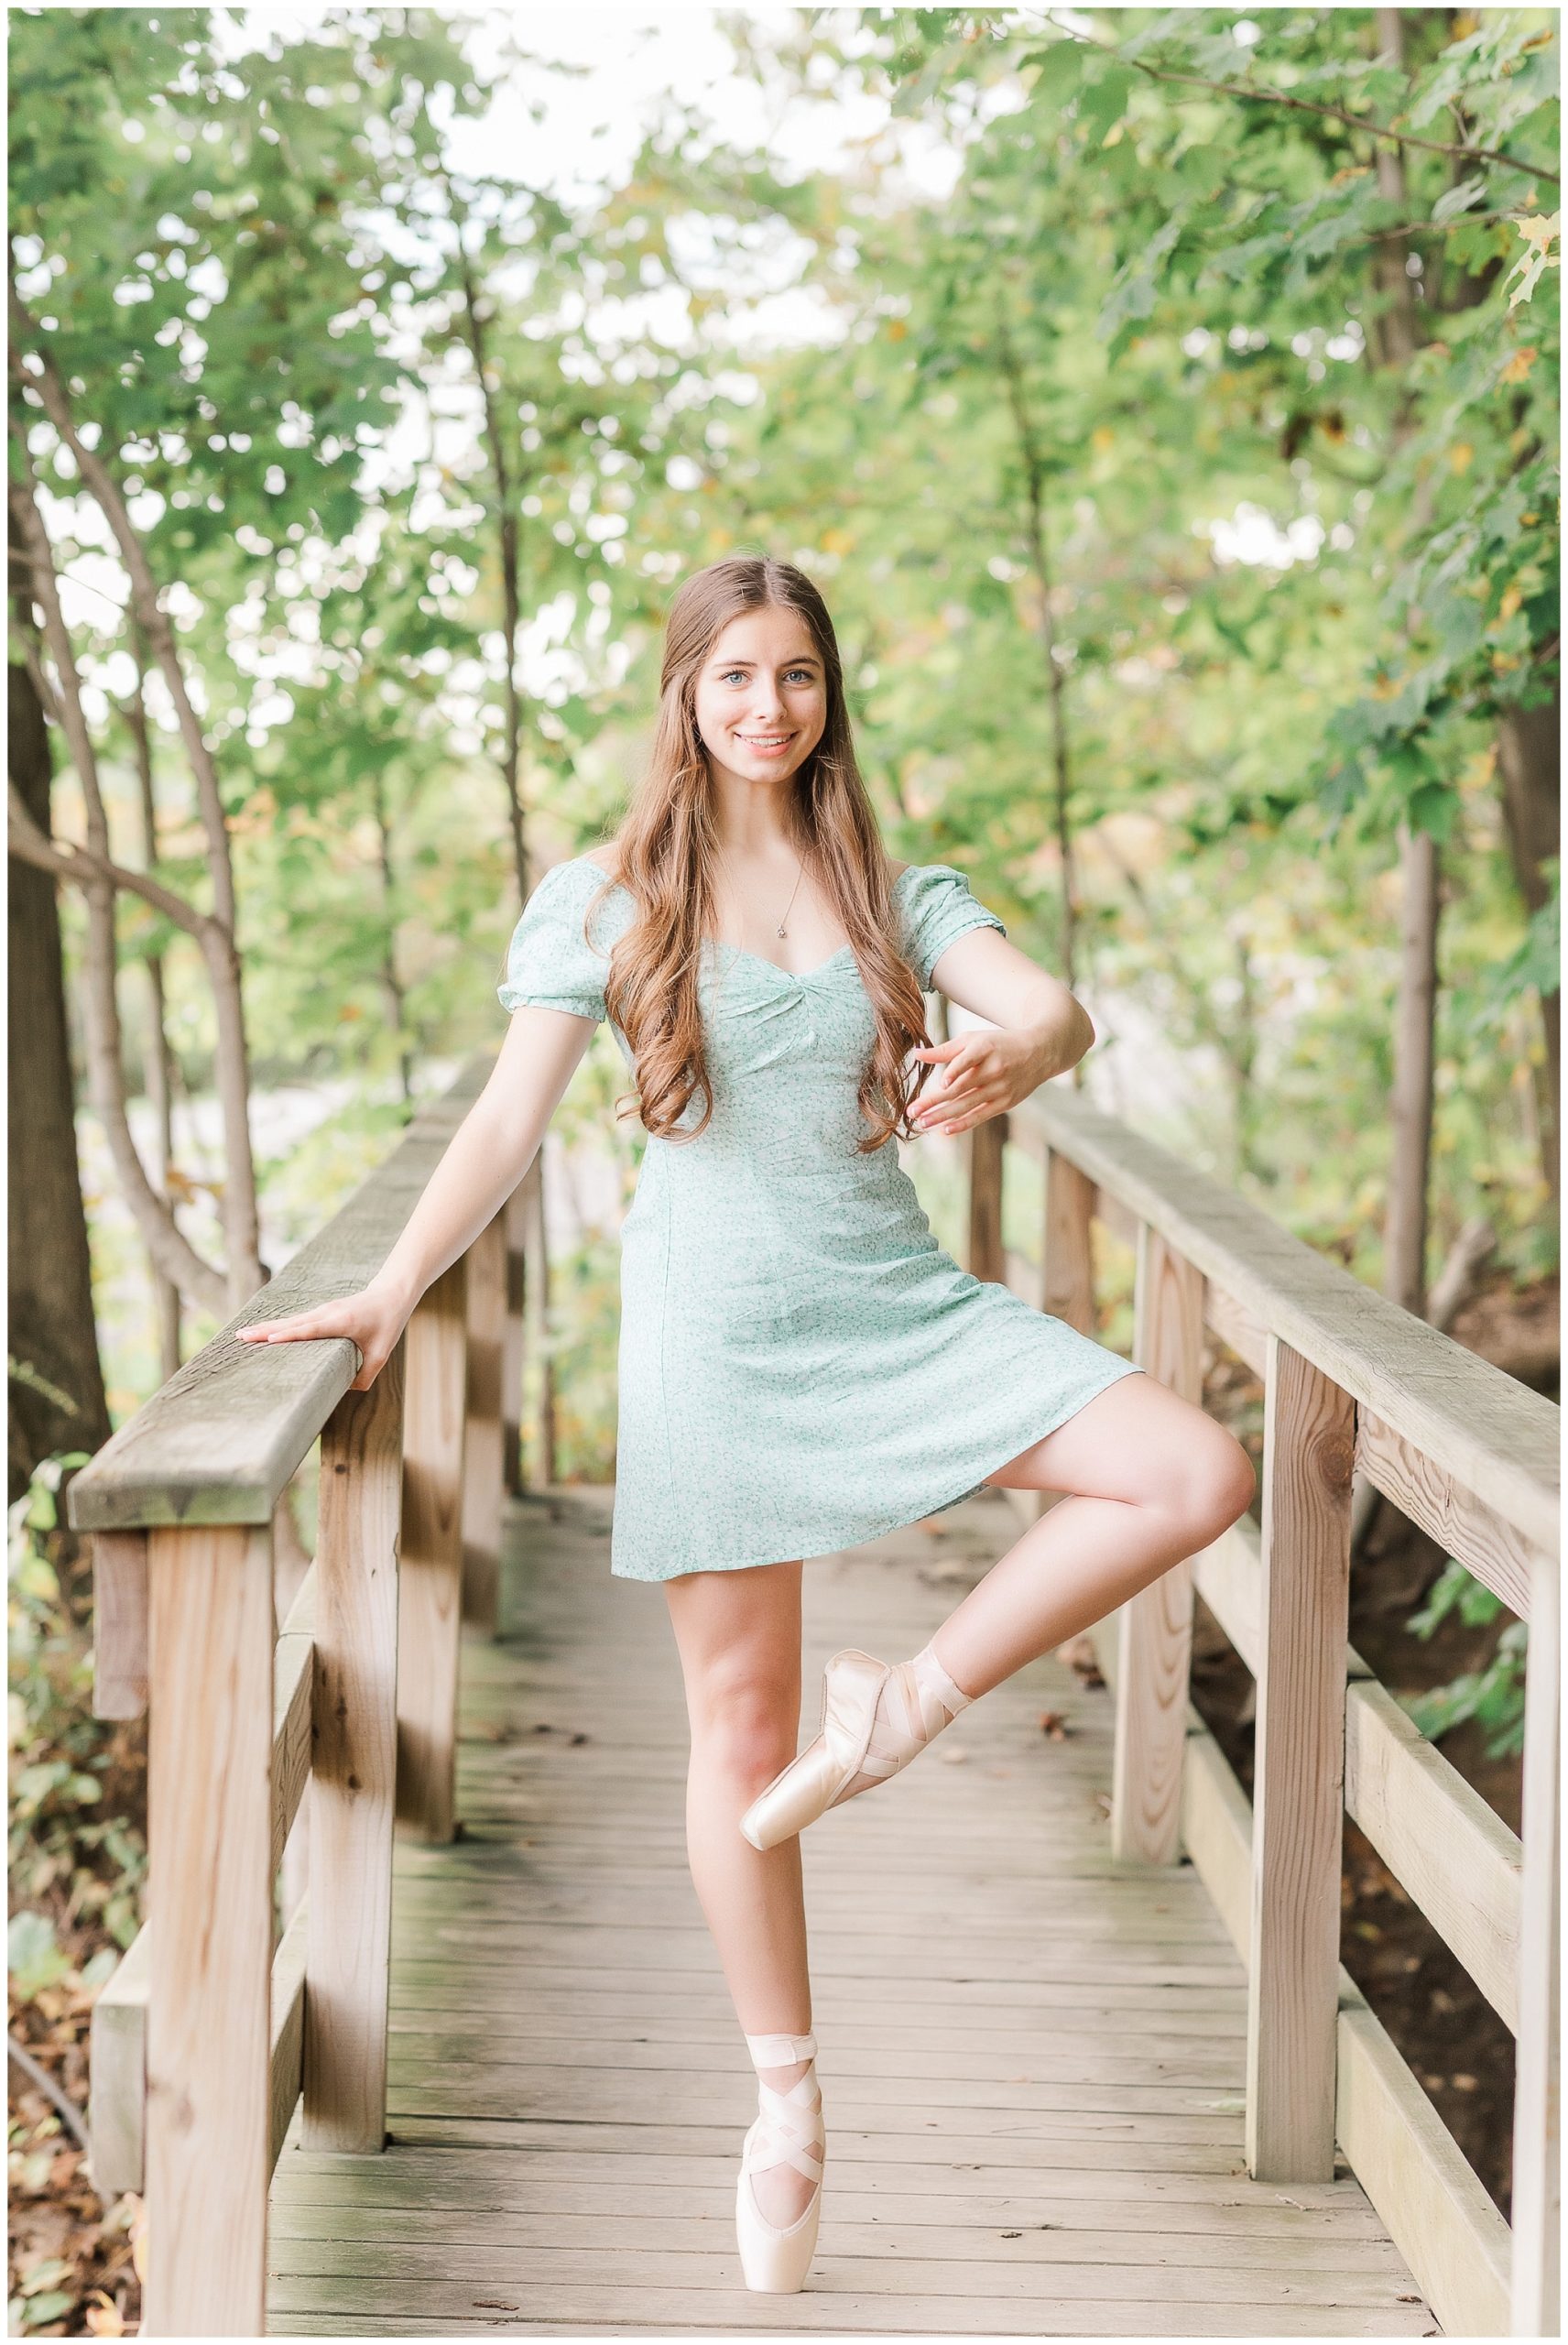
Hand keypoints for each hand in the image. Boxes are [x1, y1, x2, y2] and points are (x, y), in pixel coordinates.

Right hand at [234, 1277, 411, 1392]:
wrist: (391, 1294)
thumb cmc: (388, 1323)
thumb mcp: (382, 1353)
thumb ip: (364, 1374)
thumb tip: (342, 1390)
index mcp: (342, 1322)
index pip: (311, 1329)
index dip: (290, 1335)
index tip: (268, 1339)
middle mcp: (327, 1313)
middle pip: (291, 1323)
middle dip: (265, 1330)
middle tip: (240, 1337)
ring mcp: (322, 1310)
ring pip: (289, 1320)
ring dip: (265, 1327)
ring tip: (241, 1335)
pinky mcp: (320, 1312)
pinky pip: (295, 1320)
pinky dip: (276, 1326)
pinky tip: (261, 1332)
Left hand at [908, 1029, 1051, 1136]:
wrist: (1040, 1052)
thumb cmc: (999, 1044)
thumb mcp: (974, 1040)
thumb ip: (946, 1050)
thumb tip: (916, 1055)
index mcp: (985, 1049)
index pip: (968, 1061)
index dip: (956, 1072)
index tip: (942, 1083)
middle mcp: (994, 1069)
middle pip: (960, 1088)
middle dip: (934, 1101)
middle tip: (912, 1112)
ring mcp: (1001, 1088)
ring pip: (967, 1105)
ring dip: (943, 1115)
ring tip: (922, 1123)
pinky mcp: (1006, 1103)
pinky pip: (981, 1115)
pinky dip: (963, 1124)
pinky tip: (946, 1130)